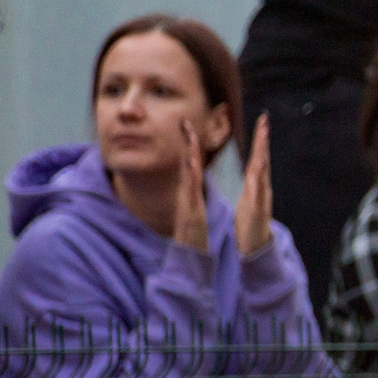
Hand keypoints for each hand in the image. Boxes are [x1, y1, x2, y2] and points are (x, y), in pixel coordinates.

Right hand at [172, 121, 211, 253]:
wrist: (189, 255)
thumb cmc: (192, 234)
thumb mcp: (192, 210)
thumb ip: (190, 197)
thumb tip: (189, 186)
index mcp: (190, 192)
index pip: (190, 164)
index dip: (190, 145)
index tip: (189, 127)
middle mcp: (186, 193)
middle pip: (186, 163)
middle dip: (186, 142)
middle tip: (185, 122)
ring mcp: (187, 201)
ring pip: (188, 173)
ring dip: (188, 154)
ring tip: (189, 135)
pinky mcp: (190, 210)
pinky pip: (191, 190)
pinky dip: (191, 175)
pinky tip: (192, 162)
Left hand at [233, 115, 273, 257]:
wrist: (256, 247)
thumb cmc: (250, 224)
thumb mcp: (250, 199)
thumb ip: (254, 183)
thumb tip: (257, 169)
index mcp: (255, 185)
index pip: (257, 157)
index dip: (259, 140)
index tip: (262, 120)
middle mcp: (261, 188)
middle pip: (262, 160)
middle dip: (263, 140)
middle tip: (264, 120)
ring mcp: (261, 198)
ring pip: (262, 172)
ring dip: (262, 154)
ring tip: (262, 137)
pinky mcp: (257, 209)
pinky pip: (258, 191)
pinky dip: (259, 178)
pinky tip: (259, 167)